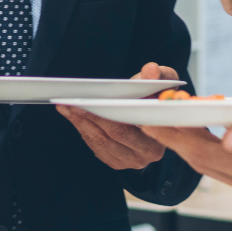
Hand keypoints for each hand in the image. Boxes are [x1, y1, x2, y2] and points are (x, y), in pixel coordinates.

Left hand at [56, 62, 172, 169]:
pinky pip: (96, 146)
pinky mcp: (118, 161)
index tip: (93, 102)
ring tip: (65, 106)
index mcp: (161, 135)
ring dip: (81, 123)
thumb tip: (151, 69)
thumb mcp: (166, 81)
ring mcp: (131, 160)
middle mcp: (148, 153)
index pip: (132, 128)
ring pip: (101, 142)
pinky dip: (83, 129)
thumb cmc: (160, 96)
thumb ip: (161, 75)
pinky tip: (71, 114)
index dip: (108, 115)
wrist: (159, 115)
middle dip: (90, 117)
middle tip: (71, 103)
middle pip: (114, 135)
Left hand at [144, 122, 231, 210]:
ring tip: (170, 124)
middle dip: (174, 139)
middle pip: (202, 160)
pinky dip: (212, 150)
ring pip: (214, 165)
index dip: (175, 136)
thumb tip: (228, 135)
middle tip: (149, 118)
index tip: (151, 120)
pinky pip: (229, 166)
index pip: (204, 153)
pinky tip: (208, 136)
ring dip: (191, 145)